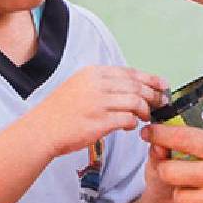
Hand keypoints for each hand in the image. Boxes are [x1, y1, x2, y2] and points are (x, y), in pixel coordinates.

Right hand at [28, 66, 167, 158]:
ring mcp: (98, 102)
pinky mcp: (99, 121)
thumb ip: (103, 84)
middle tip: (161, 102)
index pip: (129, 72)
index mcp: (92, 73)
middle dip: (152, 94)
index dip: (149, 78)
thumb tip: (130, 88)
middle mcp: (96, 84)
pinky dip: (133, 122)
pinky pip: (127, 119)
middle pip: (135, 86)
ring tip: (146, 116)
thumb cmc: (59, 113)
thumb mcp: (79, 86)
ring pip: (135, 101)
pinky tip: (131, 126)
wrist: (40, 131)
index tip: (162, 84)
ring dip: (145, 110)